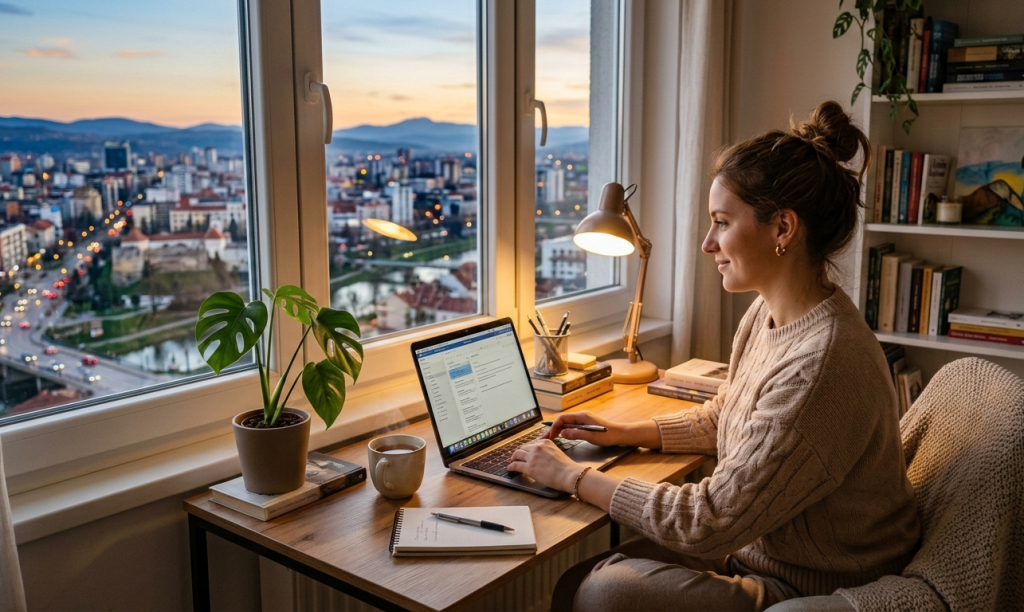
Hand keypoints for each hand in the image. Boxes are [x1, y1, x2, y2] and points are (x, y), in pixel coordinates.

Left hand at [507, 440, 582, 492]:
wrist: (568, 474)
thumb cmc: (566, 466)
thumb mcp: (556, 451)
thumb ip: (547, 451)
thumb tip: (540, 457)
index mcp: (545, 442)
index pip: (531, 443)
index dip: (526, 449)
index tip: (524, 452)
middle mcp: (537, 447)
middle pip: (522, 448)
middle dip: (518, 453)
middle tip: (516, 457)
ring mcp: (532, 457)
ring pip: (517, 455)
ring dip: (513, 458)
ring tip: (511, 462)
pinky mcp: (529, 468)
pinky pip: (515, 465)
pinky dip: (511, 467)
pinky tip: (510, 468)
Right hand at [544, 411, 659, 447]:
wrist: (621, 434)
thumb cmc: (608, 435)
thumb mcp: (591, 437)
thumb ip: (576, 434)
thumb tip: (562, 433)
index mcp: (582, 416)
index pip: (562, 418)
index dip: (554, 426)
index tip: (549, 436)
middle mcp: (582, 415)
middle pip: (563, 420)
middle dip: (553, 428)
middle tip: (545, 437)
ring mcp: (584, 419)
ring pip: (567, 423)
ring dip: (558, 429)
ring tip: (551, 438)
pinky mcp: (586, 424)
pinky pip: (572, 425)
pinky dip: (565, 430)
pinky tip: (562, 436)